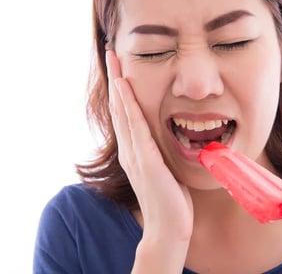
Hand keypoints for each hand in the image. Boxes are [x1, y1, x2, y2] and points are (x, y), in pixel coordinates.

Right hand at [106, 50, 192, 271]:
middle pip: (120, 107)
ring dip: (119, 85)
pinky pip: (136, 127)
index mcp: (135, 150)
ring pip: (124, 112)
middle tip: (112, 53)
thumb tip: (164, 134)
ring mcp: (135, 154)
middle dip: (116, 78)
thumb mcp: (162, 167)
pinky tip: (124, 88)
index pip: (126, 113)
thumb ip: (157, 150)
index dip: (122, 89)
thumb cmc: (169, 198)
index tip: (121, 66)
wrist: (168, 227)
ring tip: (115, 61)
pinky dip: (129, 106)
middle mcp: (130, 148)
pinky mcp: (145, 160)